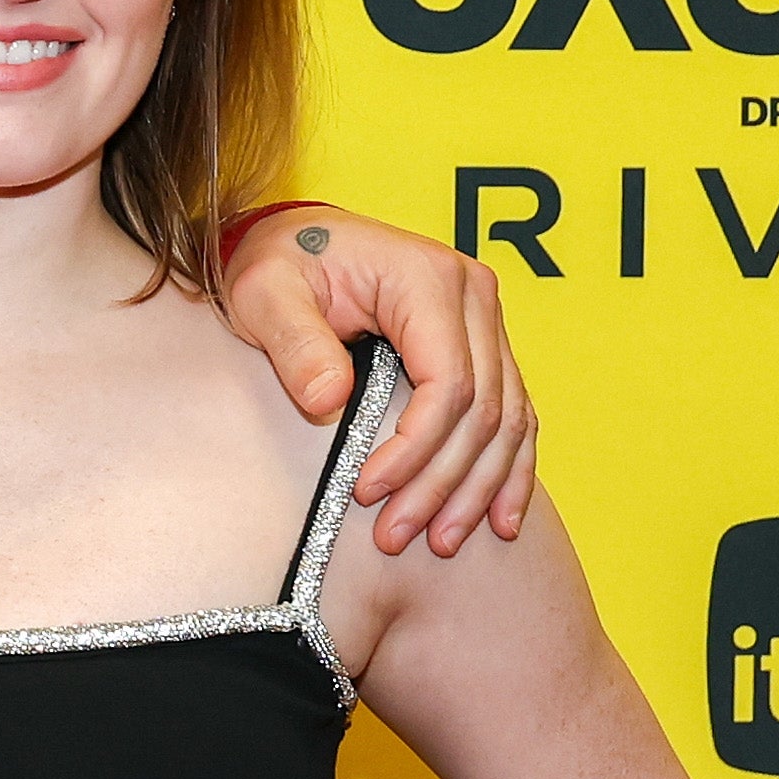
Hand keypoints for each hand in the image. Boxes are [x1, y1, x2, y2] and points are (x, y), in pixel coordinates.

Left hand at [217, 210, 536, 556]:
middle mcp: (474, 295)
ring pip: (508, 419)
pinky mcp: (483, 343)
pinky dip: (507, 467)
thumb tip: (330, 400)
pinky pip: (512, 412)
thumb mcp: (266, 292)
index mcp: (429, 280)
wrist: (292, 237)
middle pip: (484, 409)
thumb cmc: (276, 260)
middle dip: (443, 482)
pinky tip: (499, 518)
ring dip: (478, 488)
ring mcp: (486, 319)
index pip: (448, 384)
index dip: (415, 449)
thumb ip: (296, 342)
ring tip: (443, 542)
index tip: (368, 493)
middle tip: (397, 537)